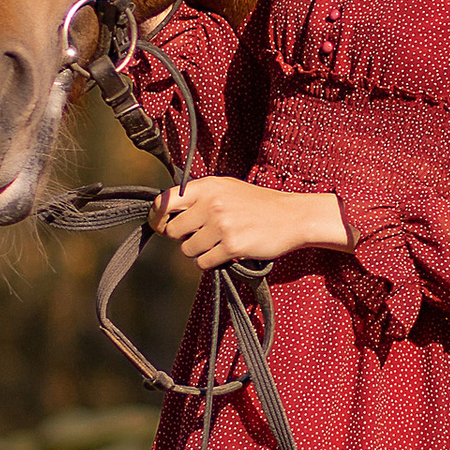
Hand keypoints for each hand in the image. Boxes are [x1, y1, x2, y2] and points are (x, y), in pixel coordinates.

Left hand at [150, 178, 347, 269]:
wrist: (293, 216)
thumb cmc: (258, 204)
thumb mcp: (227, 188)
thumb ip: (199, 196)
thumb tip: (166, 211)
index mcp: (207, 187)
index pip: (165, 201)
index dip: (156, 217)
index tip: (159, 225)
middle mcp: (211, 204)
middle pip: (173, 231)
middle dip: (182, 238)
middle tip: (199, 236)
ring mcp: (222, 225)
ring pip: (188, 250)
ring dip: (199, 251)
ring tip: (219, 243)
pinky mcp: (232, 246)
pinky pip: (204, 263)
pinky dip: (212, 262)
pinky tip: (227, 253)